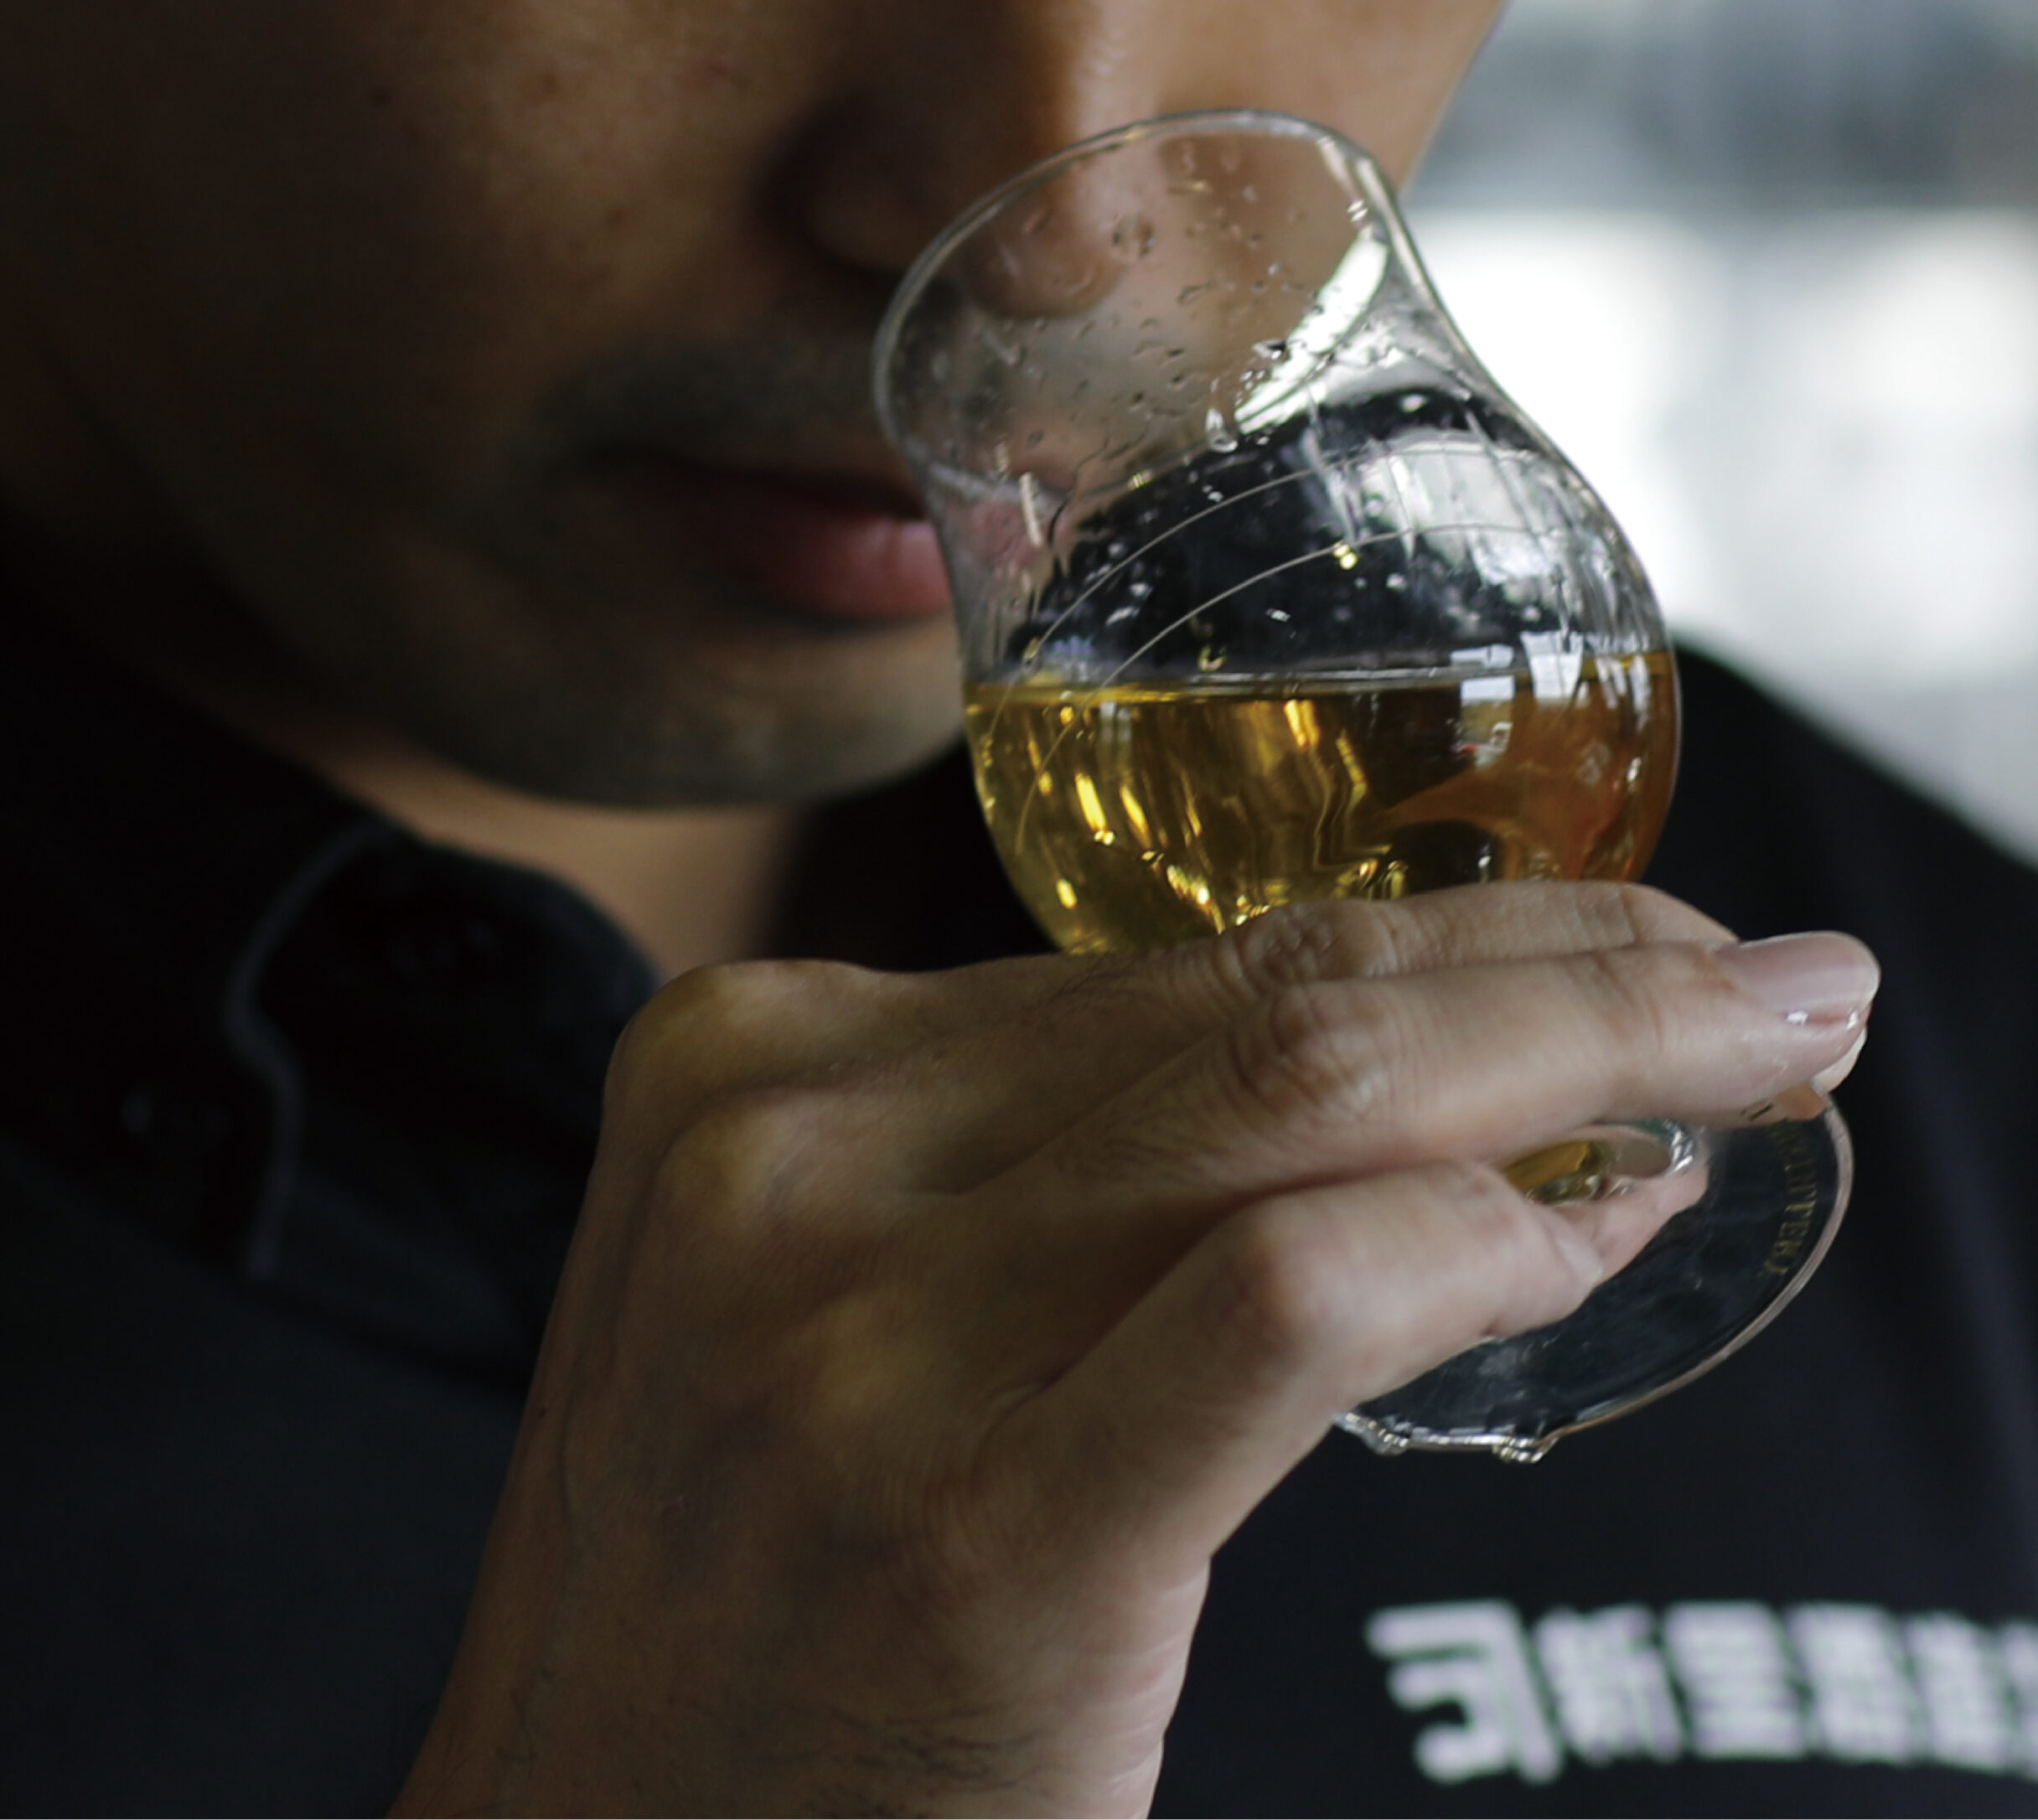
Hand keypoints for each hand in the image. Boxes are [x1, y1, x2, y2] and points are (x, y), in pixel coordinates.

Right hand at [397, 883, 1874, 1816]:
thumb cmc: (751, 1569)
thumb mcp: (824, 1279)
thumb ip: (1040, 1149)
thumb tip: (1387, 1066)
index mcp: (741, 1065)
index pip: (1164, 960)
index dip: (1429, 933)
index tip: (1603, 936)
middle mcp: (787, 1160)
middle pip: (1258, 997)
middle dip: (1562, 957)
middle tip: (1760, 964)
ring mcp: (862, 1336)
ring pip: (1301, 1099)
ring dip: (1588, 1055)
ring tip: (1754, 1052)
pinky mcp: (974, 1540)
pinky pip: (1293, 1300)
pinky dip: (1481, 1249)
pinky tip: (1586, 1244)